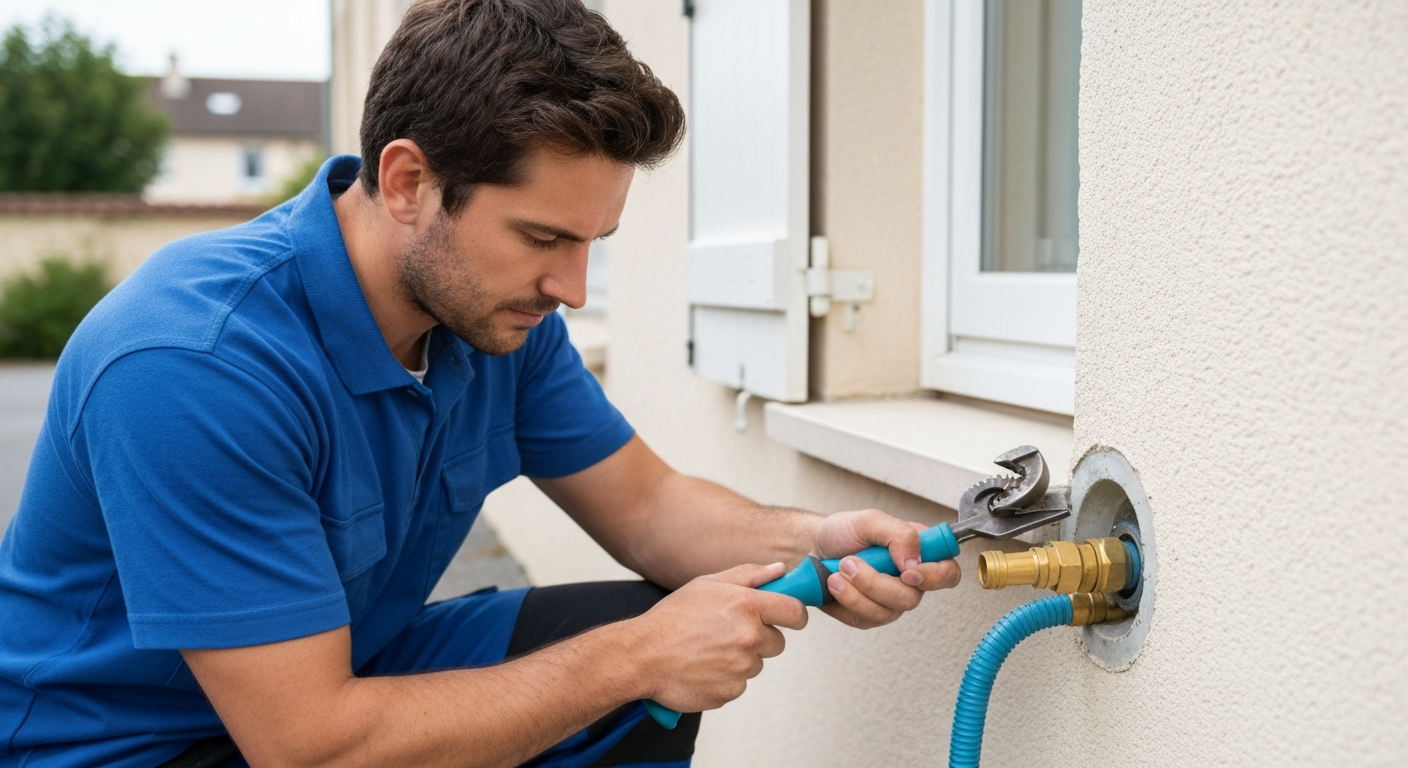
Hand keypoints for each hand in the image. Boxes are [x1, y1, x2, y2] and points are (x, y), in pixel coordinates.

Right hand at [633, 562, 808, 711]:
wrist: (642, 655)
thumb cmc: (672, 617)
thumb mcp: (708, 584)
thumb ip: (749, 575)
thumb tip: (779, 570)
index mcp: (747, 605)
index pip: (795, 612)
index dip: (795, 615)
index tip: (789, 618)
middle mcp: (749, 636)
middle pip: (778, 642)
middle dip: (760, 638)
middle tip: (728, 633)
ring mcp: (741, 667)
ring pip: (756, 664)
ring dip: (740, 659)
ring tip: (709, 650)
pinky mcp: (731, 690)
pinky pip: (739, 684)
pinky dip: (725, 678)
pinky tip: (703, 667)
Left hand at [813, 509, 961, 628]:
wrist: (813, 547)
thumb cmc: (844, 532)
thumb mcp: (869, 520)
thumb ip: (899, 534)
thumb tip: (915, 561)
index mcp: (919, 554)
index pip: (948, 572)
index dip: (936, 576)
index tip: (908, 572)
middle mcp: (909, 581)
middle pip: (912, 597)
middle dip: (876, 582)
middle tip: (850, 561)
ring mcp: (889, 602)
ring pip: (886, 611)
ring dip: (856, 589)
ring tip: (838, 569)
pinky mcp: (868, 616)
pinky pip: (865, 617)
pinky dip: (846, 598)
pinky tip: (834, 583)